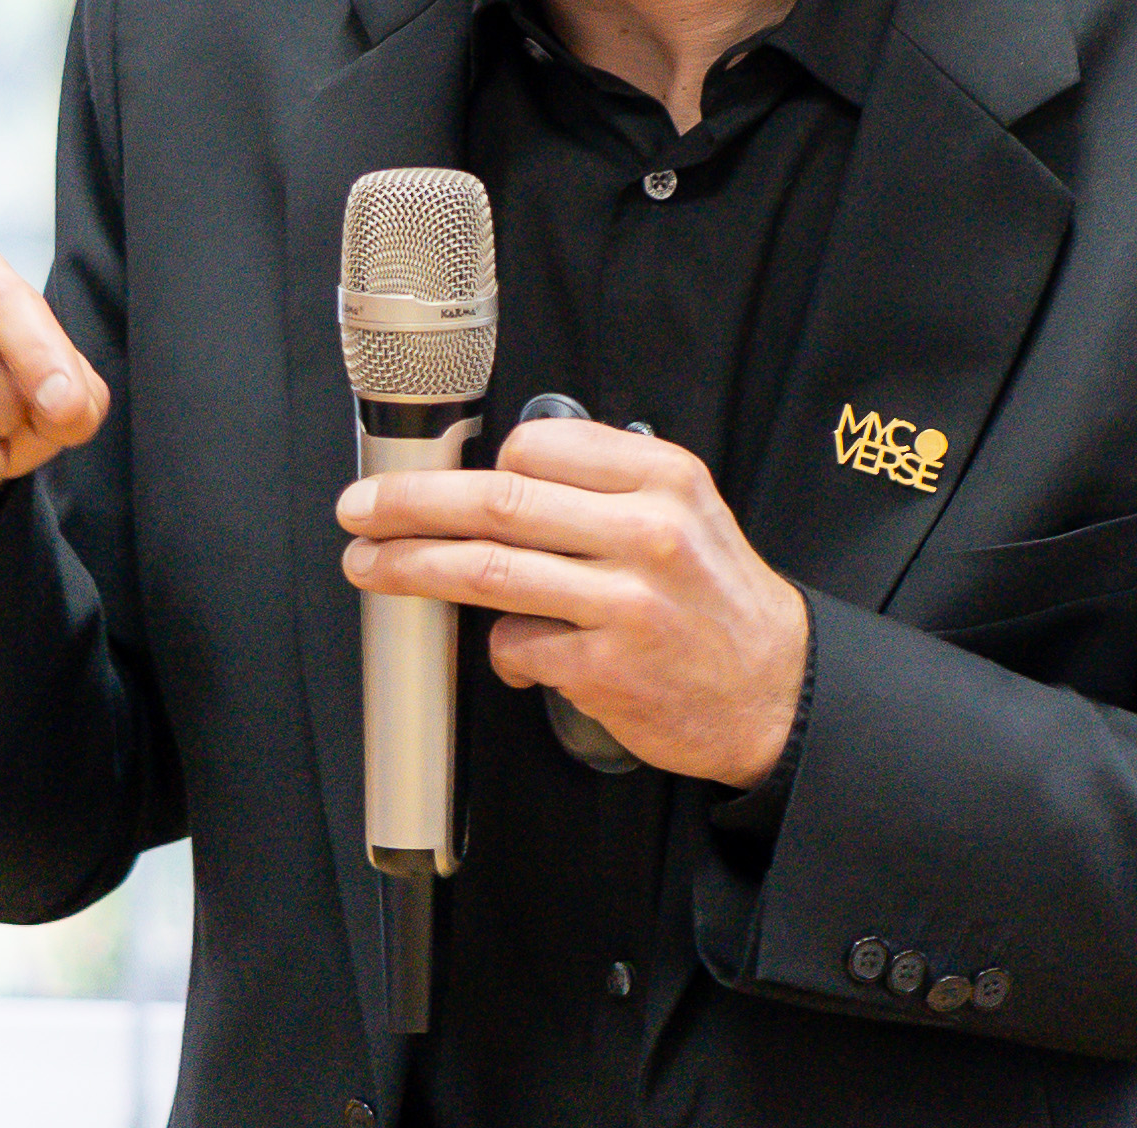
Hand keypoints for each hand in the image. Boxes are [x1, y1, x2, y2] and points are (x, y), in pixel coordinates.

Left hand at [337, 416, 808, 787]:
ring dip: (410, 567)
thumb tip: (498, 477)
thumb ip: (605, 485)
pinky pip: (515, 647)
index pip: (538, 447)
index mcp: (662, 478)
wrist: (777, 689)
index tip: (440, 477)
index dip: (480, 465)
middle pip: (496, 503)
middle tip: (360, 508)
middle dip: (409, 505)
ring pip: (488, 572)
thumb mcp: (686, 510)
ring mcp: (625, 603)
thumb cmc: (715, 597)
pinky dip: (500, 649)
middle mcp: (647, 532)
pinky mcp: (606, 670)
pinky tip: (512, 651)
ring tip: (369, 565)